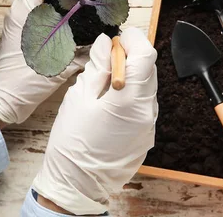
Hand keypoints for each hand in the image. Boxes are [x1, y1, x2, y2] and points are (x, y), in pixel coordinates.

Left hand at [0, 0, 88, 125]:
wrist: (5, 101)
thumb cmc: (26, 82)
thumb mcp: (59, 64)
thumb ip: (82, 48)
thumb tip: (104, 37)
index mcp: (25, 13)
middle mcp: (20, 12)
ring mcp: (19, 21)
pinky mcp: (21, 32)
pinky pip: (41, 11)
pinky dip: (56, 7)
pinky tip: (72, 13)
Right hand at [33, 28, 157, 214]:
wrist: (77, 185)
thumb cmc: (73, 143)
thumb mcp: (80, 97)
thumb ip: (97, 67)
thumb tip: (105, 44)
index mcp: (130, 100)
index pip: (146, 54)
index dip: (132, 39)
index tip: (117, 37)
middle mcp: (147, 111)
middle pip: (149, 68)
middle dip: (130, 55)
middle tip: (106, 57)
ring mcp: (150, 125)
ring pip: (148, 85)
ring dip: (131, 75)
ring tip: (105, 83)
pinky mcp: (147, 134)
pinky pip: (145, 104)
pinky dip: (132, 94)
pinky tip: (111, 102)